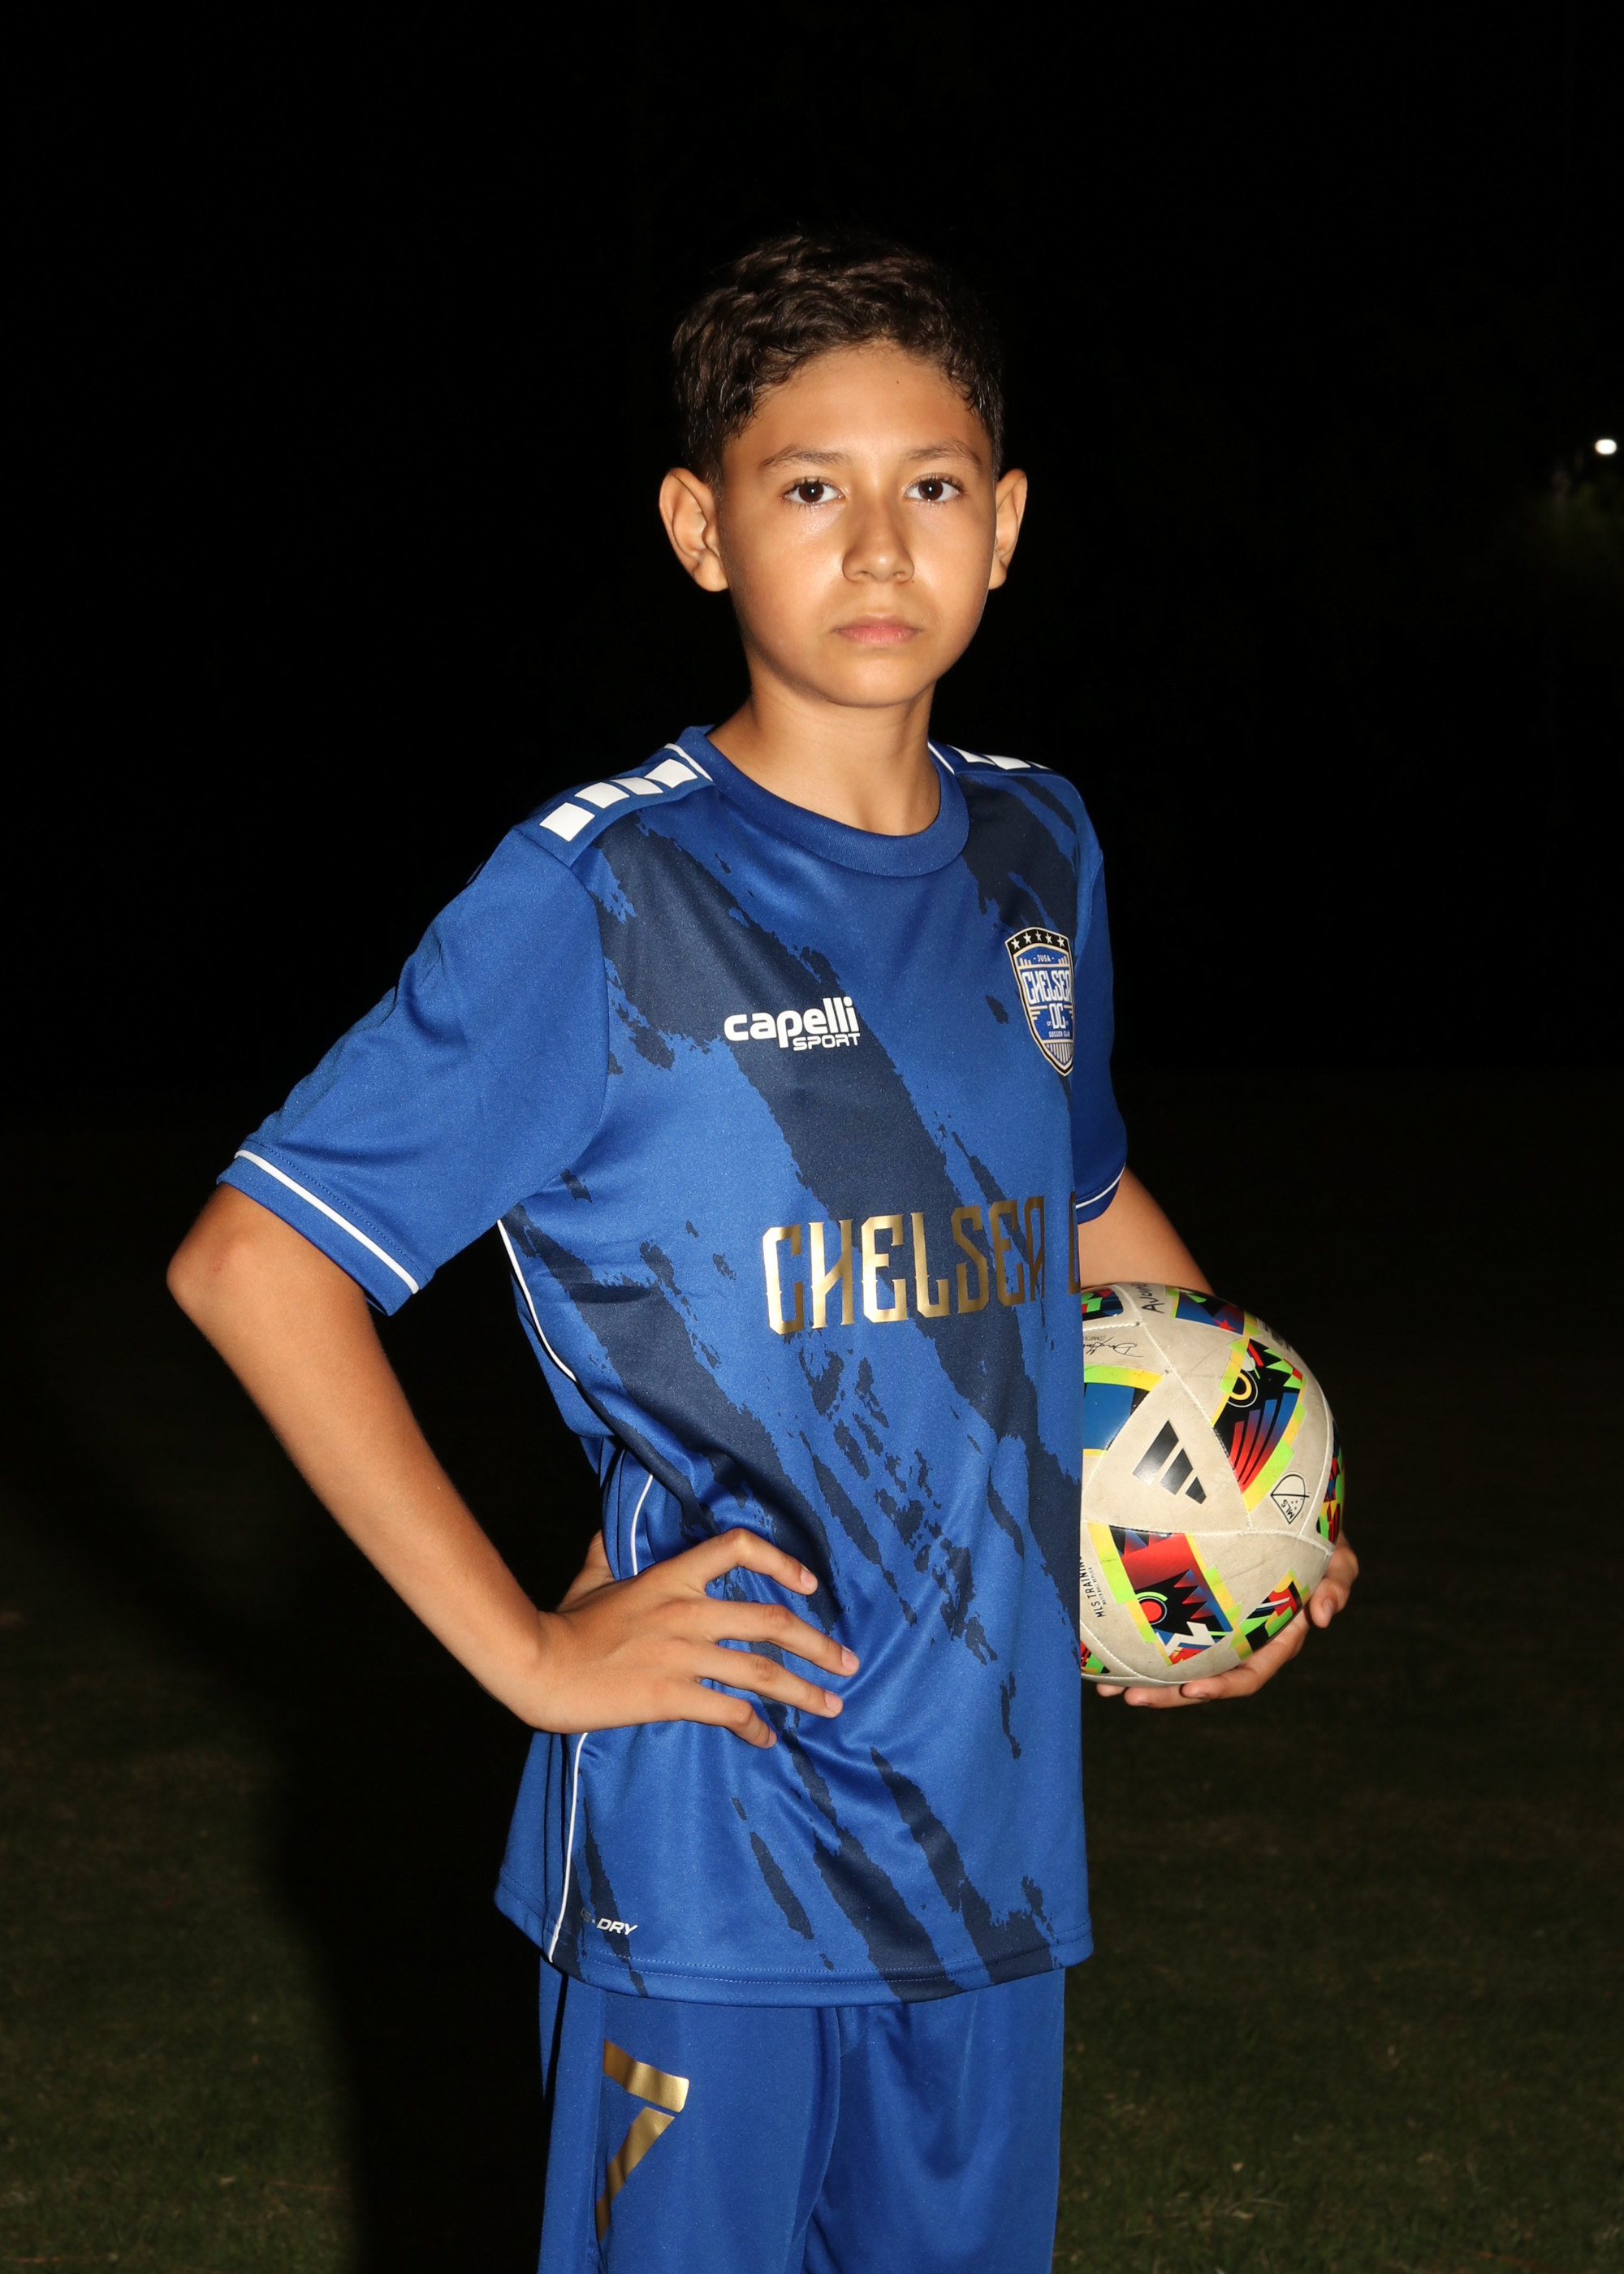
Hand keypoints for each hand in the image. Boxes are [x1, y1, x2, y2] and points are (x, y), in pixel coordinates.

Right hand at [530, 1527, 858, 1748]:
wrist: (538, 1665)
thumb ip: (610, 1551)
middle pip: (770, 1622)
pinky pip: (729, 1711)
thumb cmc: (564, 1622)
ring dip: (804, 1691)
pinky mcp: (671, 1696)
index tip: (810, 1585)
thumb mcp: (593, 1575)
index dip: (781, 1562)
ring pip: (761, 1671)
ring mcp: (682, 1655)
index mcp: (672, 1577)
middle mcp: (687, 1613)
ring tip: (832, 1705)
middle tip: (847, 1663)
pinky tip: (766, 1739)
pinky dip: (754, 1727)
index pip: (737, 1547)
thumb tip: (609, 1529)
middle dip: (818, 1645)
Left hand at [1094, 1536, 1358, 1708]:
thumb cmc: (1317, 1536)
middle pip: (1202, 1679)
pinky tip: (1101, 1644)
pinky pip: (1165, 1629)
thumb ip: (1337, 1581)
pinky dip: (1137, 1639)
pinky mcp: (1193, 1607)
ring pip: (1178, 1662)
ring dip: (1144, 1677)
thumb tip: (1324, 1616)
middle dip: (1166, 1694)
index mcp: (1275, 1639)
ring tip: (1103, 1685)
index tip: (1191, 1690)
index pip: (1248, 1674)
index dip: (1221, 1687)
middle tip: (1126, 1696)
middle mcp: (1242, 1641)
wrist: (1291, 1513)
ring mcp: (1217, 1627)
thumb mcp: (1337, 1556)